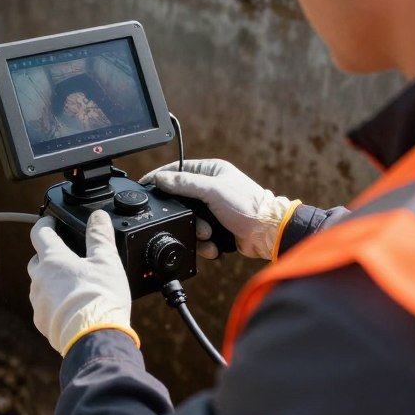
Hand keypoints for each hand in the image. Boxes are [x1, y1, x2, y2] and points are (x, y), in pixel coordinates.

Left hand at [28, 211, 138, 355]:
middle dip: (48, 255)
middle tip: (65, 256)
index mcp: (53, 259)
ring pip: (40, 285)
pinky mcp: (42, 323)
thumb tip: (98, 216)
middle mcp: (40, 279)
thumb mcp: (106, 260)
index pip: (40, 233)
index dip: (45, 224)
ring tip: (73, 286)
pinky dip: (54, 304)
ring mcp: (38, 302)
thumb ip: (100, 235)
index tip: (50, 222)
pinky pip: (44, 307)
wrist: (94, 337)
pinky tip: (72, 308)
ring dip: (51, 281)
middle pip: (37, 260)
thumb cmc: (100, 296)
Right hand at [140, 159, 299, 259]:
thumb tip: (160, 179)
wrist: (268, 234)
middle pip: (181, 199)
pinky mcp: (217, 228)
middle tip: (188, 220)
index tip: (145, 184)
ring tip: (208, 234)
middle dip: (183, 214)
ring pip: (189, 219)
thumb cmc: (248, 206)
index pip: (178, 169)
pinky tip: (212, 245)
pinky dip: (203, 243)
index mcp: (211, 171)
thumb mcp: (213, 190)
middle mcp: (212, 188)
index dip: (161, 177)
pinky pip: (199, 235)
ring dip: (196, 231)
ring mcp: (214, 209)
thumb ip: (184, 183)